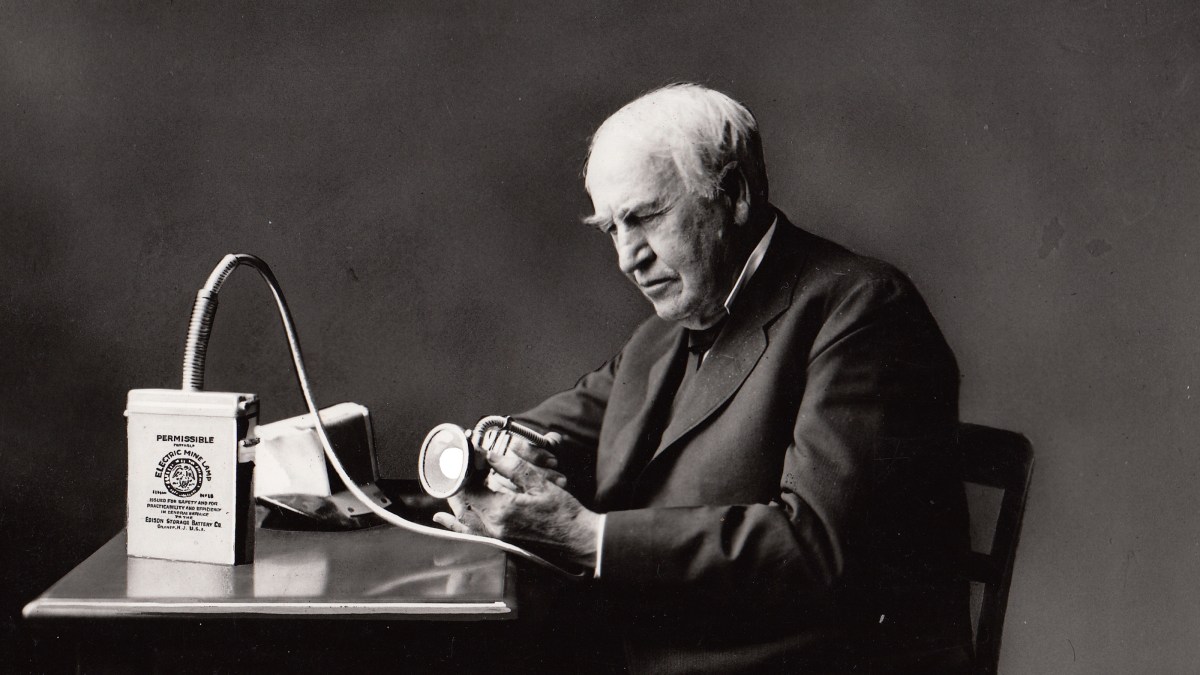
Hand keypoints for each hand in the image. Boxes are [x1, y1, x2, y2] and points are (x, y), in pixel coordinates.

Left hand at [433, 440, 600, 567]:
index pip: (467, 486)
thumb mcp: (539, 483)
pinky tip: (443, 518)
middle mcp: (492, 526)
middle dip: (457, 480)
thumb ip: (512, 466)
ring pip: (463, 516)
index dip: (463, 468)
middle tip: (459, 461)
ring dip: (456, 497)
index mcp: (500, 510)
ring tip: (453, 478)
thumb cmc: (562, 511)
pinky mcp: (500, 541)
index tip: (465, 453)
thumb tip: (488, 452)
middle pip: (461, 501)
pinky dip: (454, 525)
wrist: (576, 538)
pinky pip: (469, 533)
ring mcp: (495, 536)